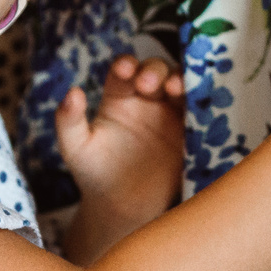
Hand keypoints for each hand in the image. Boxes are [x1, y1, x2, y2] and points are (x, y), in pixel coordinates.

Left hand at [56, 54, 186, 222]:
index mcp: (118, 95)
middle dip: (154, 70)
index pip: (124, 70)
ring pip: (180, 84)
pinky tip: (198, 102)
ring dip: (180, 80)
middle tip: (148, 84)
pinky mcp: (188, 130)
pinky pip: (198, 110)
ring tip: (175, 89)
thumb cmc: (94, 173)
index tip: (125, 70)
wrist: (122, 206)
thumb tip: (72, 92)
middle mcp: (145, 98)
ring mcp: (169, 113)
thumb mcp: (75, 148)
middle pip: (155, 70)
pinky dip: (201, 101)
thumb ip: (69, 121)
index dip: (126, 65)